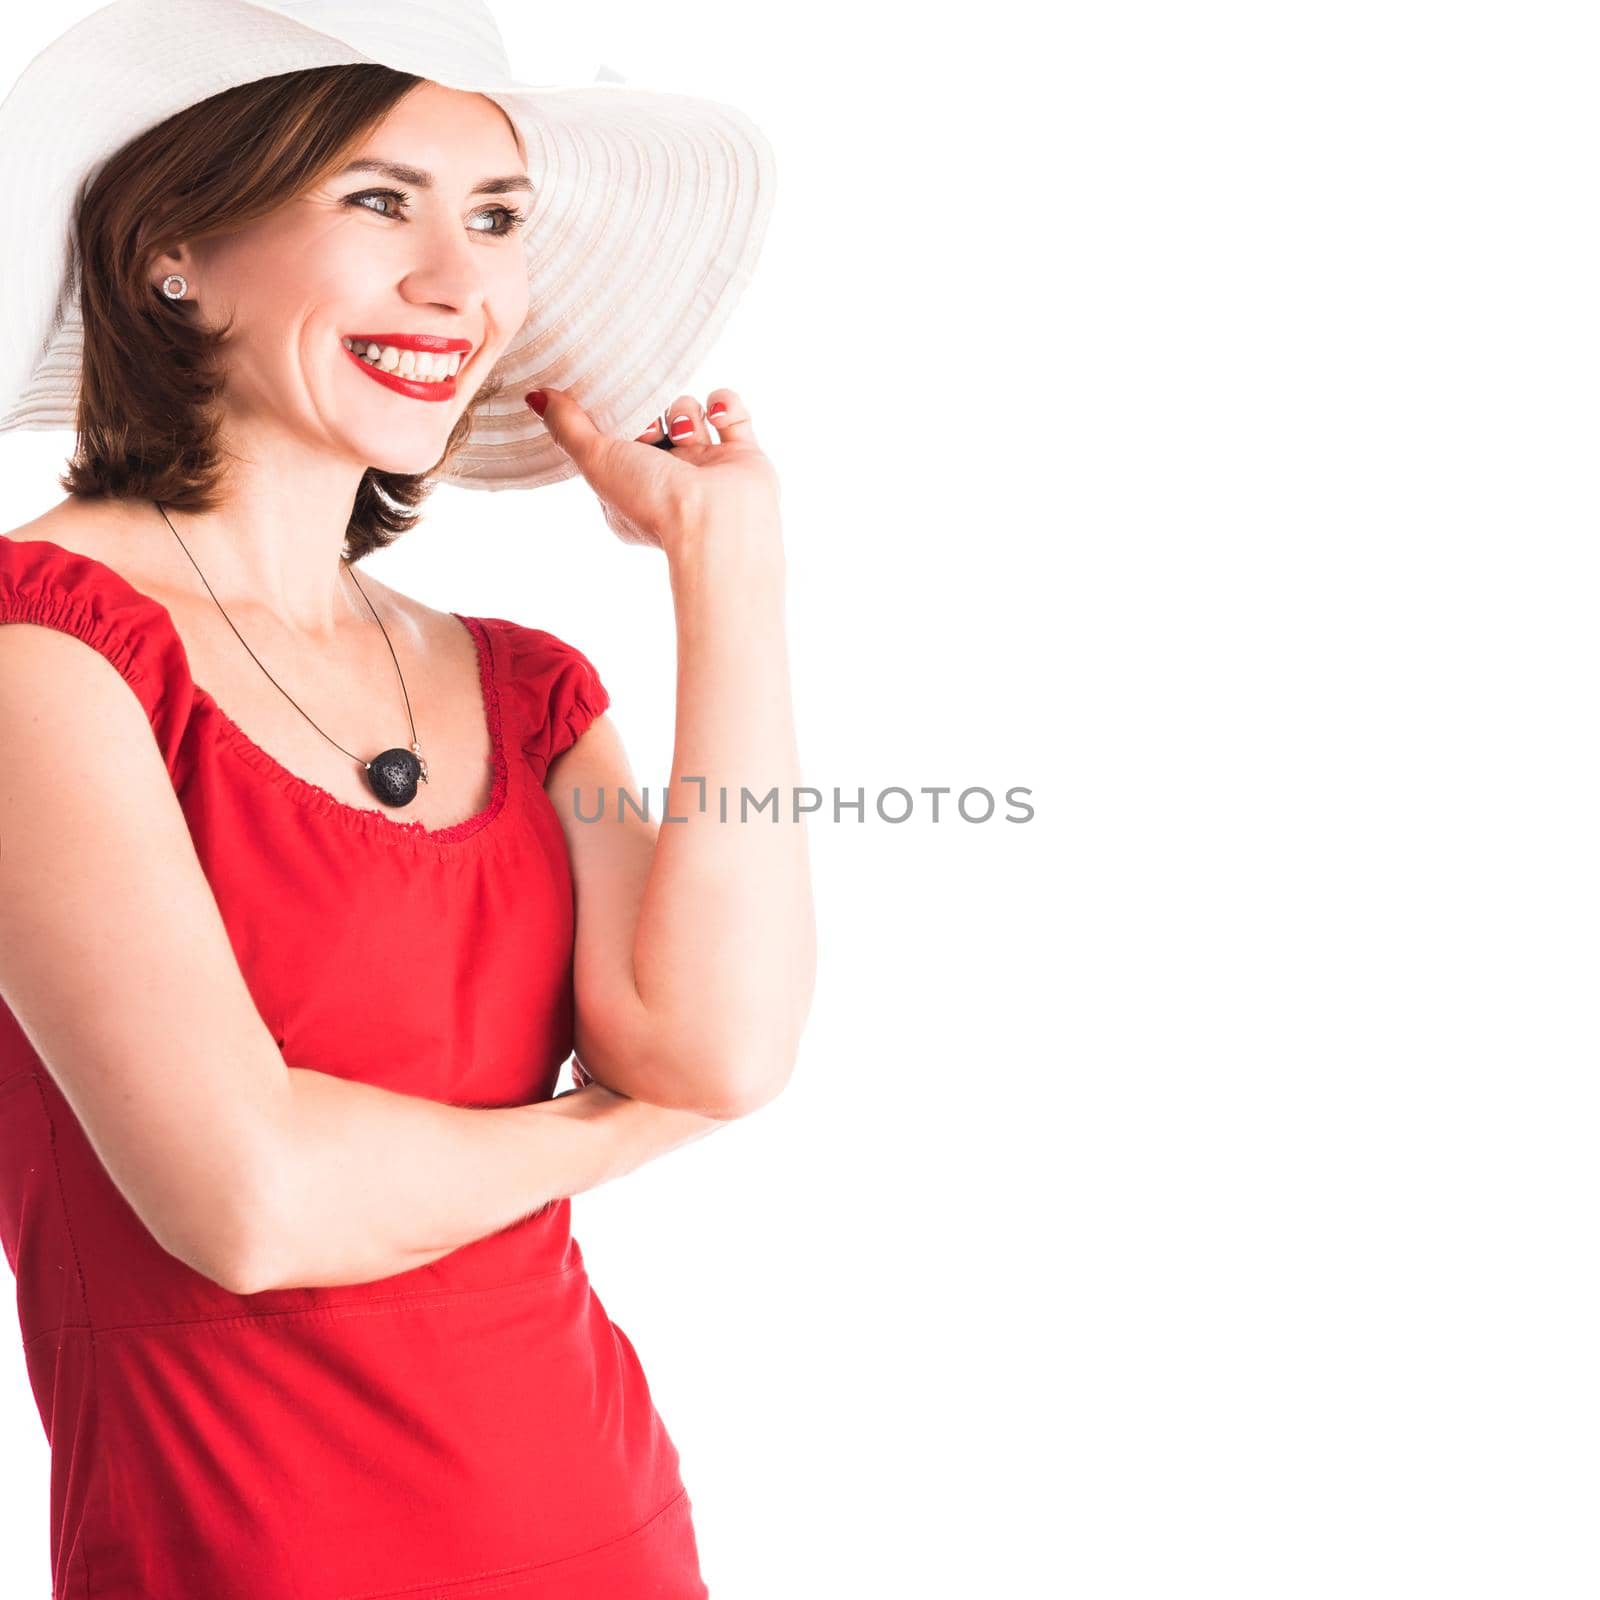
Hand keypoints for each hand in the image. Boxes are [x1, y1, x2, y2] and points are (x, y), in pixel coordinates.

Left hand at [527, 386, 780, 557]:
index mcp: (631, 489)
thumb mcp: (596, 461)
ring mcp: (706, 467)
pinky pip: (732, 415)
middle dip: (650, 413)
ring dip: (686, 410)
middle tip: (650, 428)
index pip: (616, 439)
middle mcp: (668, 479)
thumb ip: (567, 427)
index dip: (612, 422)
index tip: (611, 418)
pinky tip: (718, 418)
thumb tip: (536, 396)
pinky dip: (725, 406)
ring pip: (690, 412)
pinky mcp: (742, 457)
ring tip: (687, 430)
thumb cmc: (653, 502)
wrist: (718, 525)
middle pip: (652, 419)